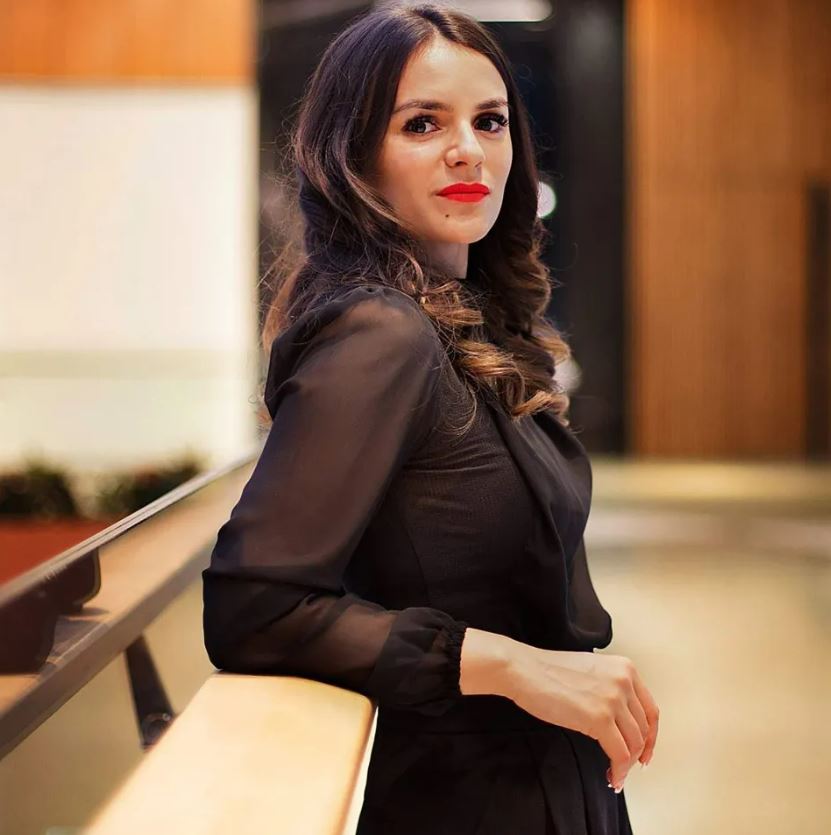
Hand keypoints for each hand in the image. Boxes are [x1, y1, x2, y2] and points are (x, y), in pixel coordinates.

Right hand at [502, 645, 659, 790]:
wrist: (524, 670)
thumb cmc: (547, 672)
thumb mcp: (591, 671)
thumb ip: (611, 689)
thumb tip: (621, 722)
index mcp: (624, 668)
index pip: (650, 710)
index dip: (650, 737)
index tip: (645, 751)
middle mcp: (624, 681)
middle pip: (644, 729)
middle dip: (637, 753)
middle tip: (625, 766)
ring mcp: (613, 699)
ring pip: (634, 744)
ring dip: (627, 765)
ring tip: (615, 774)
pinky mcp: (600, 718)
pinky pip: (620, 755)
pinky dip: (619, 771)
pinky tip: (611, 776)